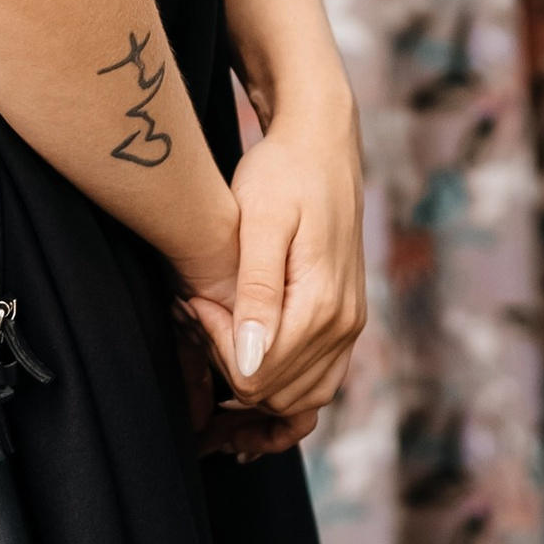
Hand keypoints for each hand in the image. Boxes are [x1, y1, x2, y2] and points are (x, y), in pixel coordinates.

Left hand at [180, 111, 366, 436]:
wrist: (321, 145)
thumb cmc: (283, 174)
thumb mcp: (260, 222)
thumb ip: (257, 294)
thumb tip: (250, 363)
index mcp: (322, 305)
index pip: (258, 372)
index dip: (216, 346)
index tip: (194, 300)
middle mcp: (344, 325)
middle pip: (275, 391)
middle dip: (228, 366)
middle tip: (199, 312)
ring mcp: (350, 327)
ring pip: (299, 398)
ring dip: (253, 388)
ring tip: (215, 341)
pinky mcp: (346, 322)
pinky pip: (319, 383)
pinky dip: (284, 391)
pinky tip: (247, 376)